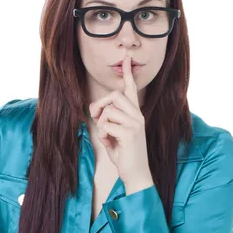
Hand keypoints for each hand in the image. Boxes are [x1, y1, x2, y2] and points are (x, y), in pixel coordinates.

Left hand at [89, 56, 153, 191]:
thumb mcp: (114, 134)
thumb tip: (98, 112)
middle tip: (94, 116)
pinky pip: (106, 125)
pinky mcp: (130, 133)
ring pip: (108, 111)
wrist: (136, 174)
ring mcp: (135, 123)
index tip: (126, 58)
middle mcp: (138, 115)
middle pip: (113, 95)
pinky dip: (103, 135)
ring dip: (101, 124)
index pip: (131, 89)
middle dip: (99, 104)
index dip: (128, 73)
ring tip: (107, 136)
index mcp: (135, 114)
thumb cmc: (124, 155)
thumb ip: (109, 121)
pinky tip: (109, 143)